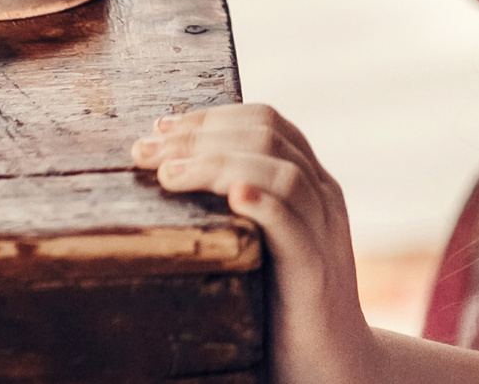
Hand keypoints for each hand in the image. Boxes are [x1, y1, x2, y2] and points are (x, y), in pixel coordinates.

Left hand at [136, 104, 378, 383]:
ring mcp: (323, 231)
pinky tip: (233, 196)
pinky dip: (264, 203)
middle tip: (146, 152)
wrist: (332, 364)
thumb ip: (236, 204)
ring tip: (168, 174)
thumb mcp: (261, 240)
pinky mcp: (315, 272)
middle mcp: (321, 196)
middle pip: (266, 136)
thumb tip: (170, 170)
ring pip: (281, 172)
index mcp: (309, 182)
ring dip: (217, 164)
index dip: (209, 118)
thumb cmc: (282, 303)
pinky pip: (295, 225)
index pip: (264, 121)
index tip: (159, 128)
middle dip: (199, 136)